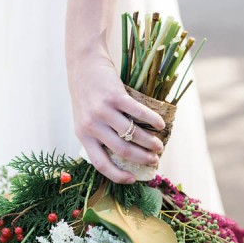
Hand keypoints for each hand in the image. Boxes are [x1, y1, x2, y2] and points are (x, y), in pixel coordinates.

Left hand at [68, 53, 165, 183]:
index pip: (100, 163)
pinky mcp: (114, 96)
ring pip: (132, 134)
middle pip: (122, 151)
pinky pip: (138, 113)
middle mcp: (91, 125)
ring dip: (150, 142)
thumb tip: (125, 155)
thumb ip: (98, 135)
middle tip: (154, 160)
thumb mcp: (84, 118)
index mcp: (83, 135)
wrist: (82, 63)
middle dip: (142, 159)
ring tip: (160, 144)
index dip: (117, 175)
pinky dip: (152, 120)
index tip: (132, 179)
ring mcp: (102, 111)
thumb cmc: (86, 93)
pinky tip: (161, 124)